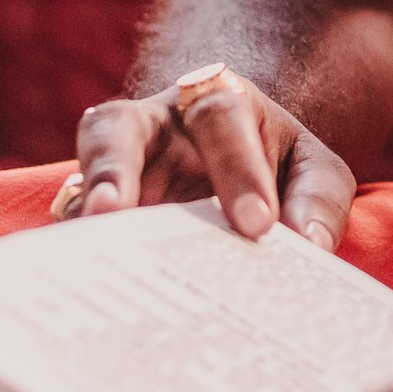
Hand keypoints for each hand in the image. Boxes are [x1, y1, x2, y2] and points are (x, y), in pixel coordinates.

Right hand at [56, 64, 354, 245]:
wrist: (247, 163)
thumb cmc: (278, 164)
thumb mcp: (313, 170)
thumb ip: (315, 200)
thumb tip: (307, 246)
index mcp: (216, 101)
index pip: (221, 119)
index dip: (236, 169)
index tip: (259, 225)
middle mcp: (152, 125)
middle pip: (117, 127)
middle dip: (112, 168)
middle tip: (110, 214)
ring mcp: (114, 167)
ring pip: (80, 177)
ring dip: (79, 212)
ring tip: (81, 255)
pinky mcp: (93, 208)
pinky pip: (77, 226)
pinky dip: (81, 254)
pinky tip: (90, 290)